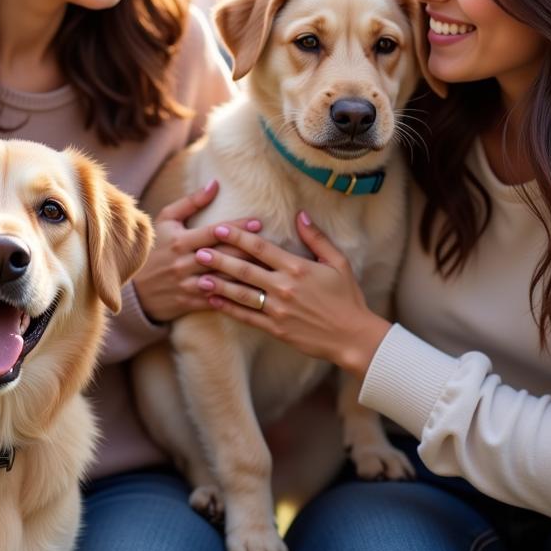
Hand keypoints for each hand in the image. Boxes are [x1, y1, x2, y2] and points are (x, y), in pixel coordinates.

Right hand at [131, 179, 261, 323]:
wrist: (136, 290)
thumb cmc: (156, 249)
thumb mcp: (166, 221)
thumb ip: (191, 202)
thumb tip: (215, 184)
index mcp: (180, 241)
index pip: (214, 233)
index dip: (237, 227)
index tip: (258, 222)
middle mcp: (185, 263)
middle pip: (223, 256)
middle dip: (249, 250)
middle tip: (272, 244)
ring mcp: (188, 284)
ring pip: (224, 279)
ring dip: (247, 275)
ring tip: (270, 269)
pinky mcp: (191, 302)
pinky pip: (219, 299)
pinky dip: (236, 296)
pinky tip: (256, 292)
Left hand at [193, 211, 390, 381]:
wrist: (352, 336)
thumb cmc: (347, 297)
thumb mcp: (338, 262)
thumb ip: (317, 238)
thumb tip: (300, 215)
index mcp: (297, 267)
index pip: (261, 248)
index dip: (238, 237)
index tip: (220, 228)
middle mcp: (284, 287)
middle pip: (245, 269)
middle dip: (220, 259)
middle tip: (198, 251)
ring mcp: (278, 309)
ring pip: (241, 294)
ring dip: (219, 284)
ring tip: (199, 275)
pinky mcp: (276, 328)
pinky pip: (247, 317)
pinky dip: (229, 308)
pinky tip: (214, 301)